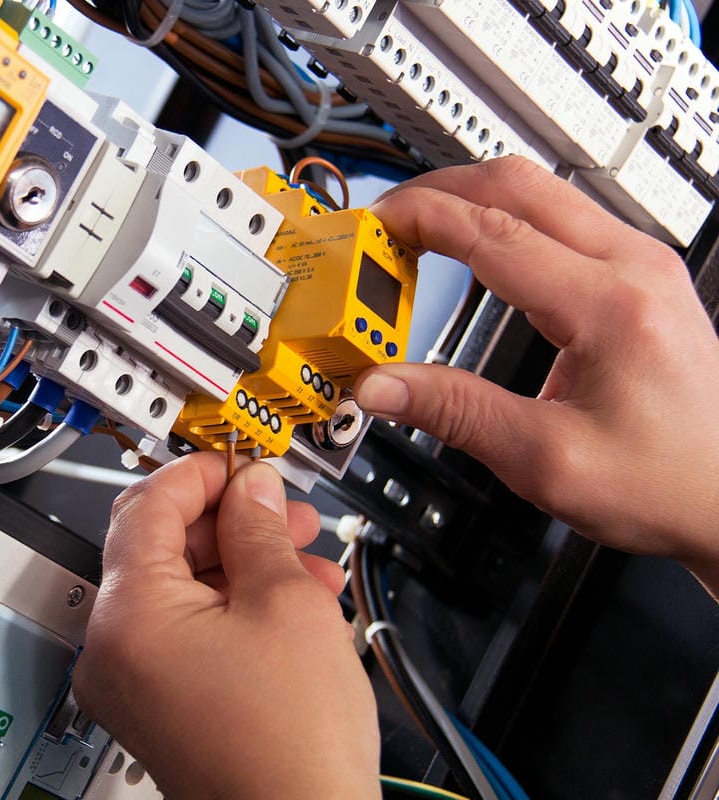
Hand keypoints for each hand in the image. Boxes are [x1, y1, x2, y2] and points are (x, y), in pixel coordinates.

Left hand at [73, 454, 378, 798]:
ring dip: (241, 566)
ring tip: (304, 560)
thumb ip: (259, 529)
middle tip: (282, 510)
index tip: (240, 463)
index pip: (147, 506)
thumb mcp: (287, 604)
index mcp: (128, 615)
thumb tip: (251, 489)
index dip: (201, 472)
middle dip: (230, 522)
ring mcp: (131, 685)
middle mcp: (112, 651)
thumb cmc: (291, 747)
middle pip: (160, 548)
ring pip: (180, 592)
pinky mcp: (157, 709)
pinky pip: (185, 636)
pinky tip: (290, 604)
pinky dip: (231, 611)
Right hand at [357, 156, 718, 593]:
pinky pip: (561, 218)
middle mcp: (633, 268)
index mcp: (610, 307)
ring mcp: (641, 265)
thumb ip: (455, 412)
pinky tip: (473, 248)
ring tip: (417, 236)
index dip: (420, 219)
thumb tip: (383, 384)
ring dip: (471, 200)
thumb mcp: (546, 460)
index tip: (373, 225)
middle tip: (385, 222)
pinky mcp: (639, 276)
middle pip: (517, 184)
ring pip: (541, 192)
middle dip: (438, 191)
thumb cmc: (667, 483)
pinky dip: (502, 220)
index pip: (492, 232)